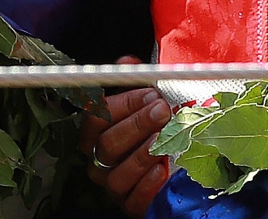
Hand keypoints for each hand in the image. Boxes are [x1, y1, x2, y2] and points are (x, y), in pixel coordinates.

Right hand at [79, 57, 171, 217]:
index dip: (121, 103)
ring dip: (143, 153)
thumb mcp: (143, 104)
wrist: (172, 173)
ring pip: (118, 173)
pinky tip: (162, 169)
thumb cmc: (153, 134)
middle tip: (162, 110)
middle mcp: (99, 161)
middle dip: (136, 124)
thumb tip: (127, 62)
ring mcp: (114, 186)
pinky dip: (148, 184)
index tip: (149, 92)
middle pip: (107, 143)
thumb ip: (133, 83)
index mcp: (96, 135)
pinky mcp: (131, 206)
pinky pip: (134, 199)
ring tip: (165, 138)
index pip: (95, 117)